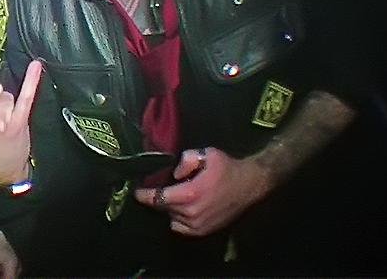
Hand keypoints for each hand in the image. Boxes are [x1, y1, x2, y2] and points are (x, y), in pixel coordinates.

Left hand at [134, 147, 269, 235]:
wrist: (250, 185)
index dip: (144, 195)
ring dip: (167, 208)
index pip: (158, 198)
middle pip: (162, 208)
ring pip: (171, 218)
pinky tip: (180, 207)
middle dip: (155, 199)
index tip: (136, 191)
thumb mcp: (206, 154)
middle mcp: (191, 213)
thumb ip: (186, 160)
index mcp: (190, 194)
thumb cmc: (227, 168)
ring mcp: (197, 225)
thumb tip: (173, 173)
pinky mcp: (203, 231)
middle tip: (154, 188)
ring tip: (170, 196)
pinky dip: (176, 218)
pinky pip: (180, 227)